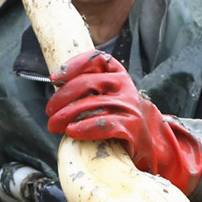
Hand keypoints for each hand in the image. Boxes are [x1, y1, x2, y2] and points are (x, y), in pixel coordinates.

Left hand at [47, 50, 201, 194]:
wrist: (152, 141)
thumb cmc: (121, 117)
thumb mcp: (110, 96)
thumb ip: (91, 88)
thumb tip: (57, 89)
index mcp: (118, 74)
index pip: (96, 59)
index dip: (73, 65)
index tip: (55, 78)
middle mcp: (125, 86)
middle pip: (87, 83)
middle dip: (62, 97)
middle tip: (49, 111)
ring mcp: (129, 106)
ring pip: (91, 104)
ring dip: (67, 115)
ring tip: (54, 125)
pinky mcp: (131, 126)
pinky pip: (104, 124)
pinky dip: (85, 128)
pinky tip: (72, 132)